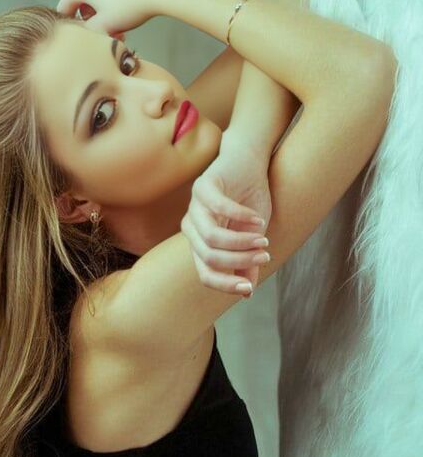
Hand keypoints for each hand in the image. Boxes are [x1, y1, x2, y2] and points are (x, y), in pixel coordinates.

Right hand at [55, 0, 186, 38]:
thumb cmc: (130, 6)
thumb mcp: (104, 27)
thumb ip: (85, 33)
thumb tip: (79, 36)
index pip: (64, 10)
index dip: (72, 29)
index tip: (84, 41)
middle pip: (82, 5)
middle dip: (92, 23)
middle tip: (106, 37)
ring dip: (104, 16)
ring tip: (120, 30)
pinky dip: (114, 5)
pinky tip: (128, 16)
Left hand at [180, 140, 271, 296]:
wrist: (249, 162)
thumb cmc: (249, 200)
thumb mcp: (253, 236)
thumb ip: (247, 263)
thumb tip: (247, 293)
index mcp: (200, 244)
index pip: (205, 274)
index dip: (225, 285)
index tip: (249, 289)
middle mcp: (191, 228)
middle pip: (210, 257)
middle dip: (240, 261)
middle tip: (265, 255)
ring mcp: (193, 207)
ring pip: (211, 238)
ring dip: (241, 243)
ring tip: (263, 239)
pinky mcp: (202, 186)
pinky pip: (219, 209)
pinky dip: (241, 217)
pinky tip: (258, 219)